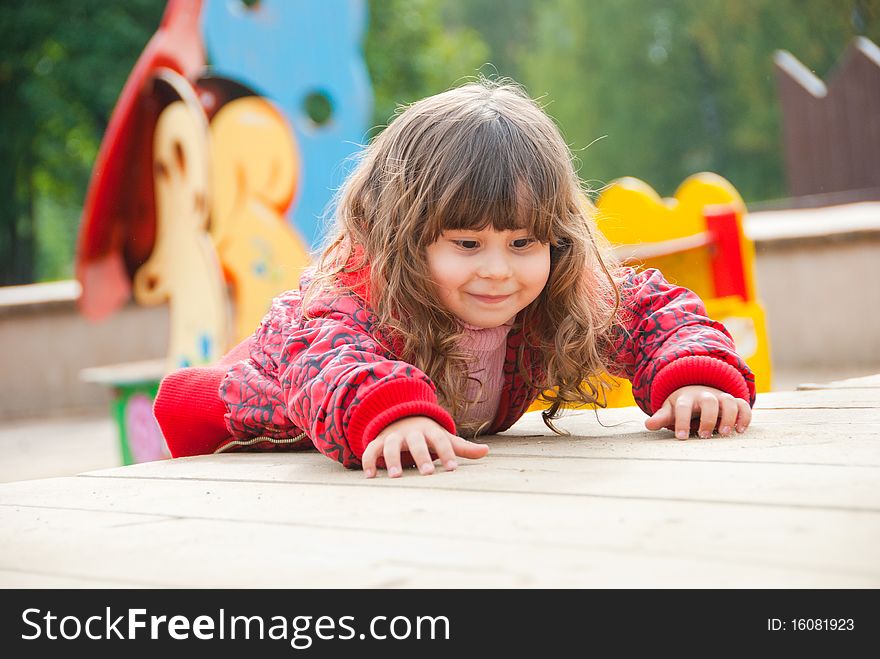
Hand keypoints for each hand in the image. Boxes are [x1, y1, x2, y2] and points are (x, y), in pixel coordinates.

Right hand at [361, 416, 489, 477]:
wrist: (400, 417)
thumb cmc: (427, 435)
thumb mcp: (443, 438)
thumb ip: (462, 448)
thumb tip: (486, 451)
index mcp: (430, 431)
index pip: (441, 440)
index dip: (447, 453)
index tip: (453, 469)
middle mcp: (411, 432)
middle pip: (416, 442)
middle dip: (421, 456)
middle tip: (427, 473)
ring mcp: (393, 436)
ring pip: (391, 445)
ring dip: (392, 460)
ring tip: (396, 477)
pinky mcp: (378, 442)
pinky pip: (371, 450)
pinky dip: (368, 462)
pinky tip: (370, 477)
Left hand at [644, 385, 751, 438]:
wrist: (697, 389)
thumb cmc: (682, 405)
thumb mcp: (670, 409)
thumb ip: (661, 417)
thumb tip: (648, 425)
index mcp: (686, 398)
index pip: (683, 407)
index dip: (682, 421)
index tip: (681, 437)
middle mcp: (704, 396)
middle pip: (708, 402)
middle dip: (708, 419)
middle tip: (704, 436)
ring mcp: (720, 398)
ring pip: (729, 401)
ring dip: (729, 417)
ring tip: (725, 434)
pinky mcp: (733, 402)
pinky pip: (743, 405)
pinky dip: (745, 416)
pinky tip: (740, 430)